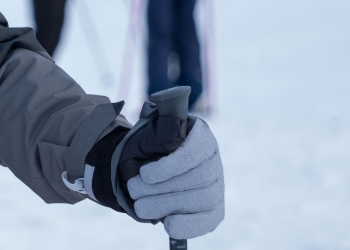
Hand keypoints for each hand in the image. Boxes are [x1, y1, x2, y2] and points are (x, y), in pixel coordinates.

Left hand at [85, 116, 223, 239]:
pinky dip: (190, 225)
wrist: (134, 170)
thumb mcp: (144, 137)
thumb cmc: (141, 150)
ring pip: (202, 199)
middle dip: (162, 189)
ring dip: (167, 205)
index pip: (196, 150)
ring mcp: (216, 185)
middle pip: (199, 178)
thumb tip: (173, 124)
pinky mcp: (213, 208)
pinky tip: (170, 226)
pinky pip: (209, 219)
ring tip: (141, 206)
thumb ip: (159, 132)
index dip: (171, 166)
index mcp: (200, 135)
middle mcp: (213, 159)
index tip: (145, 174)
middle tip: (134, 190)